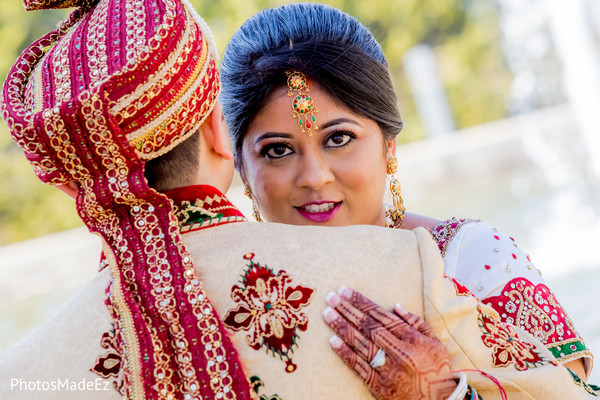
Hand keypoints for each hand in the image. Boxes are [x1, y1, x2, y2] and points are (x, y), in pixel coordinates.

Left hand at [323, 287, 456, 399]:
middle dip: (348, 310)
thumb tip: (394, 305)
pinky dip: (345, 353)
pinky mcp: (380, 386)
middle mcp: (400, 353)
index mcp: (413, 339)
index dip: (362, 302)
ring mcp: (388, 370)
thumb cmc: (436, 370)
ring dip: (342, 328)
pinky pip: (359, 367)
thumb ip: (416, 322)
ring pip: (361, 344)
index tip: (346, 291)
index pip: (382, 316)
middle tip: (331, 297)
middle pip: (369, 327)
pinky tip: (333, 341)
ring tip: (328, 314)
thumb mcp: (435, 342)